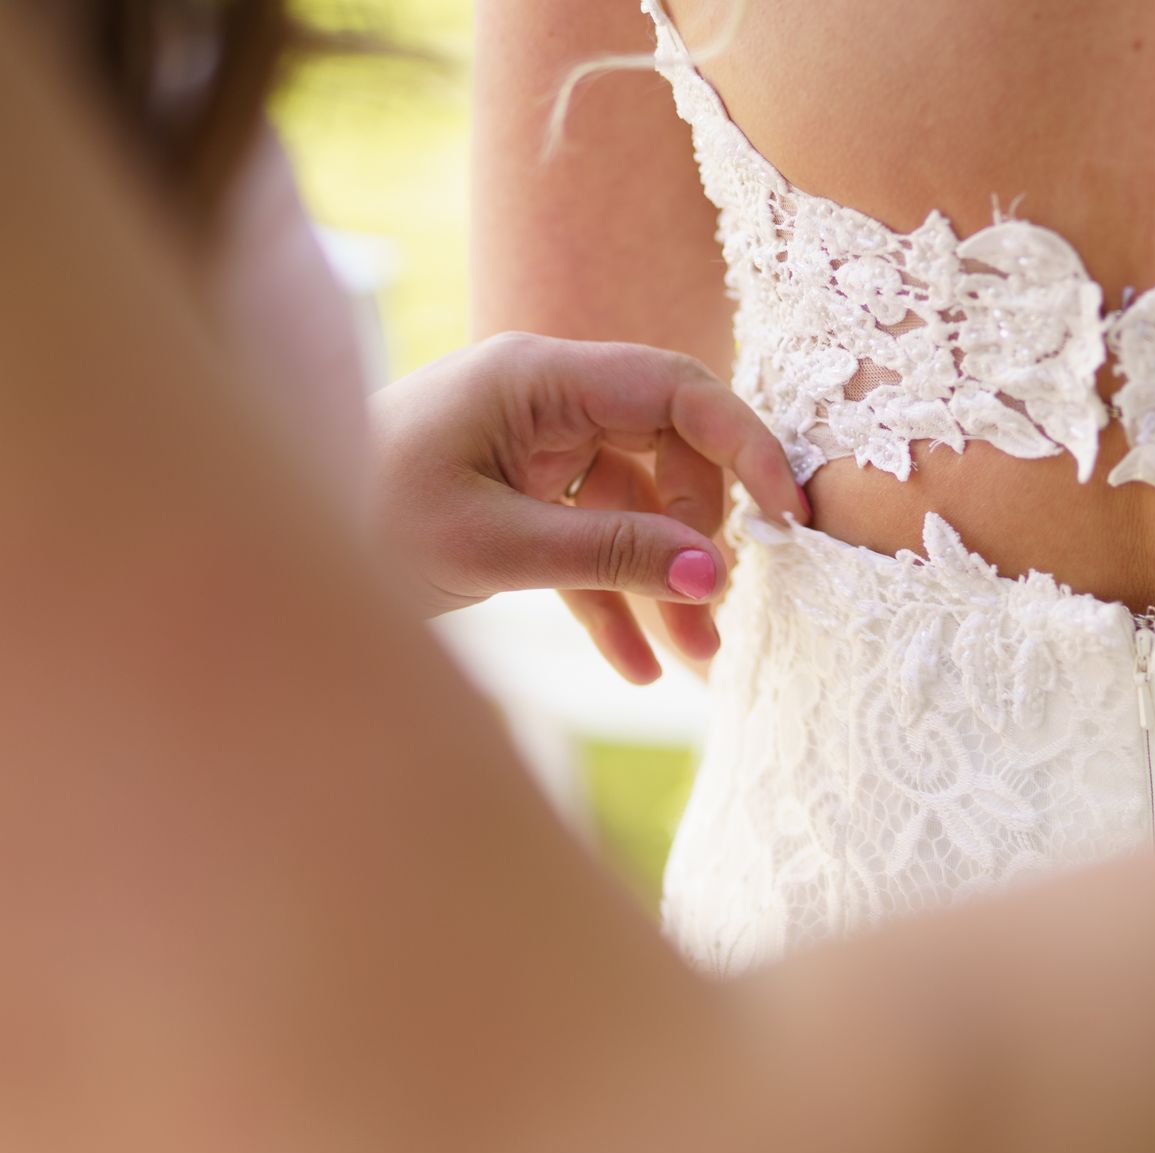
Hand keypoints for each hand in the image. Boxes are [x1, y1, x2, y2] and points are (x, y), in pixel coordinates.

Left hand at [369, 332, 807, 682]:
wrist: (264, 560)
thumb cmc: (358, 522)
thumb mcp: (492, 546)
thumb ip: (611, 555)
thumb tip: (716, 573)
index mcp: (536, 380)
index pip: (675, 391)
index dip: (745, 444)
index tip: (789, 514)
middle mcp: (543, 405)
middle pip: (667, 455)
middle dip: (701, 538)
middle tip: (721, 611)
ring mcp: (530, 453)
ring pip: (632, 511)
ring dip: (663, 585)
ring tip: (694, 662)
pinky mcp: (513, 502)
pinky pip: (587, 546)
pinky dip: (611, 602)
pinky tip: (635, 669)